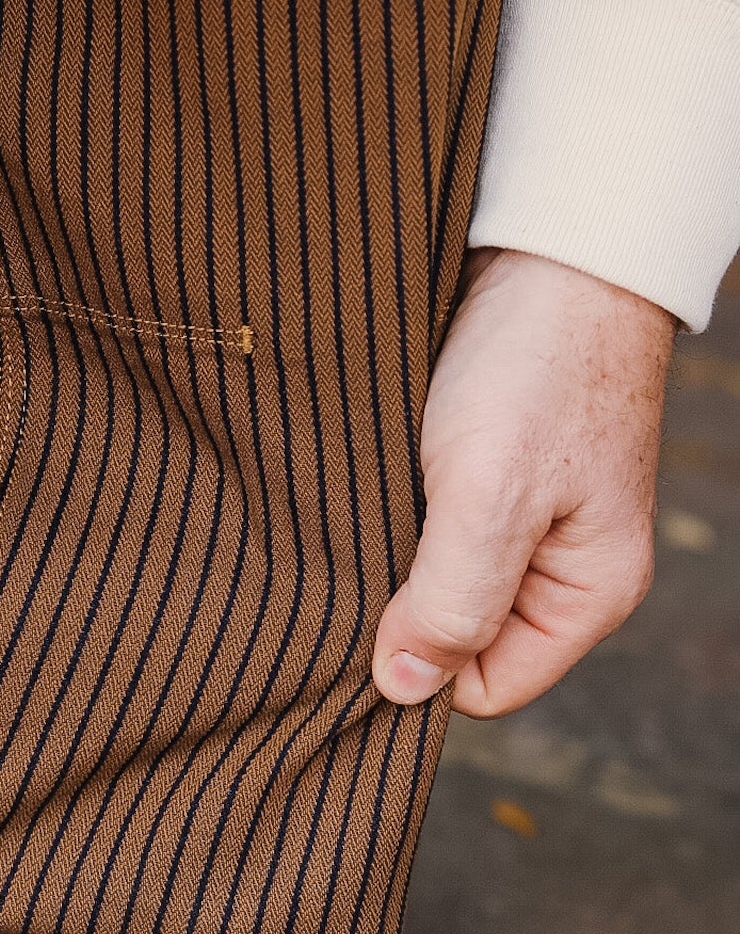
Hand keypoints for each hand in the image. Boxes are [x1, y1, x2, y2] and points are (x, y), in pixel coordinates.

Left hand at [372, 249, 674, 717]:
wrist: (548, 245)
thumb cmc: (535, 366)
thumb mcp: (491, 494)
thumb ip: (452, 599)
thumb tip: (400, 688)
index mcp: (585, 592)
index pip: (484, 686)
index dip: (420, 660)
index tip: (364, 606)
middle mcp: (554, 563)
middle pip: (454, 632)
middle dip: (398, 600)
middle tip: (348, 545)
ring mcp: (517, 512)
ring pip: (428, 570)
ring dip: (385, 543)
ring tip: (357, 496)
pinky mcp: (477, 462)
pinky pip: (420, 513)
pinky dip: (387, 497)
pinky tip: (368, 467)